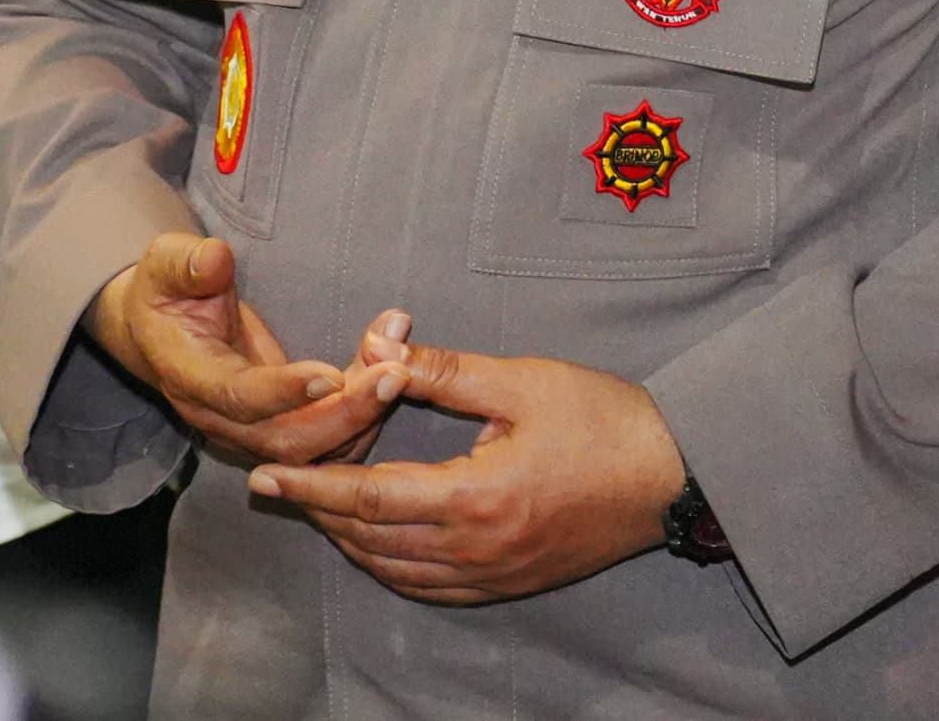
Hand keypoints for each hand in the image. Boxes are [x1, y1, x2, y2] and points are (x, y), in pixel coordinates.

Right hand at [84, 233, 395, 470]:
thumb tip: (215, 259)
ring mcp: (251, 431)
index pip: (238, 397)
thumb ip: (187, 263)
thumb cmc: (166, 289)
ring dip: (364, 415)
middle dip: (346, 414)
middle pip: (287, 439)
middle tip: (395, 374)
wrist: (159, 330)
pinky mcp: (280, 428)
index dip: (284, 392)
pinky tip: (393, 368)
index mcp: (189, 377)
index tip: (331, 375)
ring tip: (401, 364)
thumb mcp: (165, 264)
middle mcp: (221, 417)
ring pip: (315, 448)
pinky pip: (328, 439)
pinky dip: (365, 413)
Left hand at [247, 340, 685, 603]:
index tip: (264, 476)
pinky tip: (380, 544)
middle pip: (372, 540)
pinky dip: (392, 568)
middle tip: (280, 484)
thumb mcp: (522, 381)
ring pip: (396, 570)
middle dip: (319, 512)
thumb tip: (375, 350)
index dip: (310, 486)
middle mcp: (475, 550)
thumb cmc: (604, 420)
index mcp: (473, 498)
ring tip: (320, 506)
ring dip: (351, 540)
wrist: (674, 478)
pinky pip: (432, 589)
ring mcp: (493, 574)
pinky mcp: (511, 582)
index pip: (368, 497)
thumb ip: (443, 371)